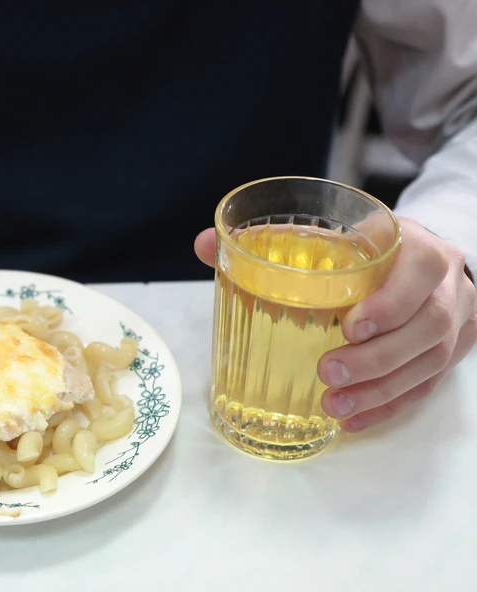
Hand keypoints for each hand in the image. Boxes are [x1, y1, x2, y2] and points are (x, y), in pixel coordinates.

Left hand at [193, 218, 476, 431]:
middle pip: (426, 327)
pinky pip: (423, 389)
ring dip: (379, 390)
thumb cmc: (367, 250)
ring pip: (426, 364)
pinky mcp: (444, 358)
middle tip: (328, 371)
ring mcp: (452, 326)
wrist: (424, 266)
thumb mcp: (331, 235)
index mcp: (415, 249)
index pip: (418, 271)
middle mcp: (443, 288)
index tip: (351, 324)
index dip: (391, 300)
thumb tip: (204, 243)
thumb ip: (270, 240)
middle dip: (377, 357)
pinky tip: (352, 421)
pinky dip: (386, 408)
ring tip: (334, 406)